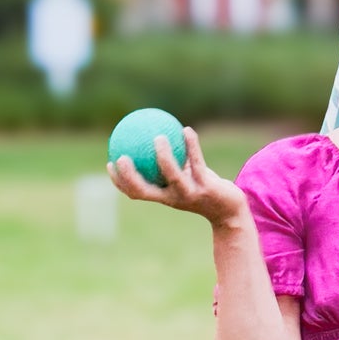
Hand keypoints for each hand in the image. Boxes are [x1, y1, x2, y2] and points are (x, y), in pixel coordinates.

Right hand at [108, 126, 245, 226]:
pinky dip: (191, 145)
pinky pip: (196, 162)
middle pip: (145, 190)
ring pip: (172, 175)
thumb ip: (171, 163)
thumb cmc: (203, 189)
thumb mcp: (185, 177)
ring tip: (158, 137)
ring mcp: (189, 193)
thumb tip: (155, 138)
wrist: (229, 209)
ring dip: (164, 157)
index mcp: (163, 196)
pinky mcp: (206, 186)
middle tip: (121, 156)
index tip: (110, 163)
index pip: (135, 192)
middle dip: (130, 176)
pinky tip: (187, 130)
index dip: (120, 181)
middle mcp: (173, 197)